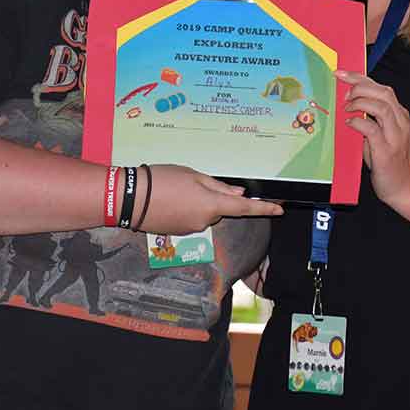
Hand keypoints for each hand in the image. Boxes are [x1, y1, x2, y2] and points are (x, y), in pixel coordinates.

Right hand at [136, 164, 281, 234]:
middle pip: (219, 209)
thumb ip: (218, 186)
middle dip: (212, 197)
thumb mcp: (193, 175)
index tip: (280, 210)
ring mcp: (191, 230)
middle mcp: (205, 222)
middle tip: (190, 182)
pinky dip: (185, 209)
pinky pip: (190, 218)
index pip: (245, 209)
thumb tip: (239, 195)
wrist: (130, 199)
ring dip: (197, 202)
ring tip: (174, 189)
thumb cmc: (162, 181)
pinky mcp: (178, 233)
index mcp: (212, 205)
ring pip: (204, 213)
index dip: (264, 209)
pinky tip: (169, 199)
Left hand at [337, 70, 409, 205]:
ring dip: (360, 103)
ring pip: (381, 107)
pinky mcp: (386, 150)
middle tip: (344, 95)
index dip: (359, 77)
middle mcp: (400, 121)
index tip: (340, 73)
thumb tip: (346, 102)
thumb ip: (368, 117)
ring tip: (347, 109)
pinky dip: (359, 123)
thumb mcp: (379, 133)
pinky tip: (350, 124)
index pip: (380, 87)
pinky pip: (372, 129)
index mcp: (398, 114)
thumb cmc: (388, 160)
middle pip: (383, 92)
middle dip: (360, 87)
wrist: (404, 186)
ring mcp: (395, 136)